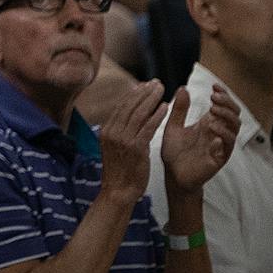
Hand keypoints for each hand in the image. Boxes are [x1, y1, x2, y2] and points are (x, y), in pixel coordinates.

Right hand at [96, 79, 169, 202]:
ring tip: (161, 89)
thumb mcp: (113, 148)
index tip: (144, 85)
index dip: (134, 94)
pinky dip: (157, 115)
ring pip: (139, 113)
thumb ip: (120, 132)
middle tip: (156, 82)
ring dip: (151, 99)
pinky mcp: (135, 147)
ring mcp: (123, 139)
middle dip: (143, 92)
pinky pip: (148, 127)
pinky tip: (166, 107)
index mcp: (106, 130)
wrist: (118, 190)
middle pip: (129, 106)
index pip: (121, 107)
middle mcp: (113, 131)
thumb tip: (128, 118)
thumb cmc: (119, 171)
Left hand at [160, 82, 240, 196]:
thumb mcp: (173, 126)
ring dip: (226, 117)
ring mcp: (220, 146)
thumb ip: (179, 109)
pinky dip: (223, 136)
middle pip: (233, 115)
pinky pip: (227, 146)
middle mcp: (217, 134)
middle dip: (227, 103)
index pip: (223, 107)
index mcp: (208, 124)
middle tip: (214, 96)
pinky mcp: (219, 158)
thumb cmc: (174, 151)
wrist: (172, 174)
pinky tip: (212, 129)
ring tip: (213, 110)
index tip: (214, 86)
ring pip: (234, 129)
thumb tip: (183, 88)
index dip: (223, 95)